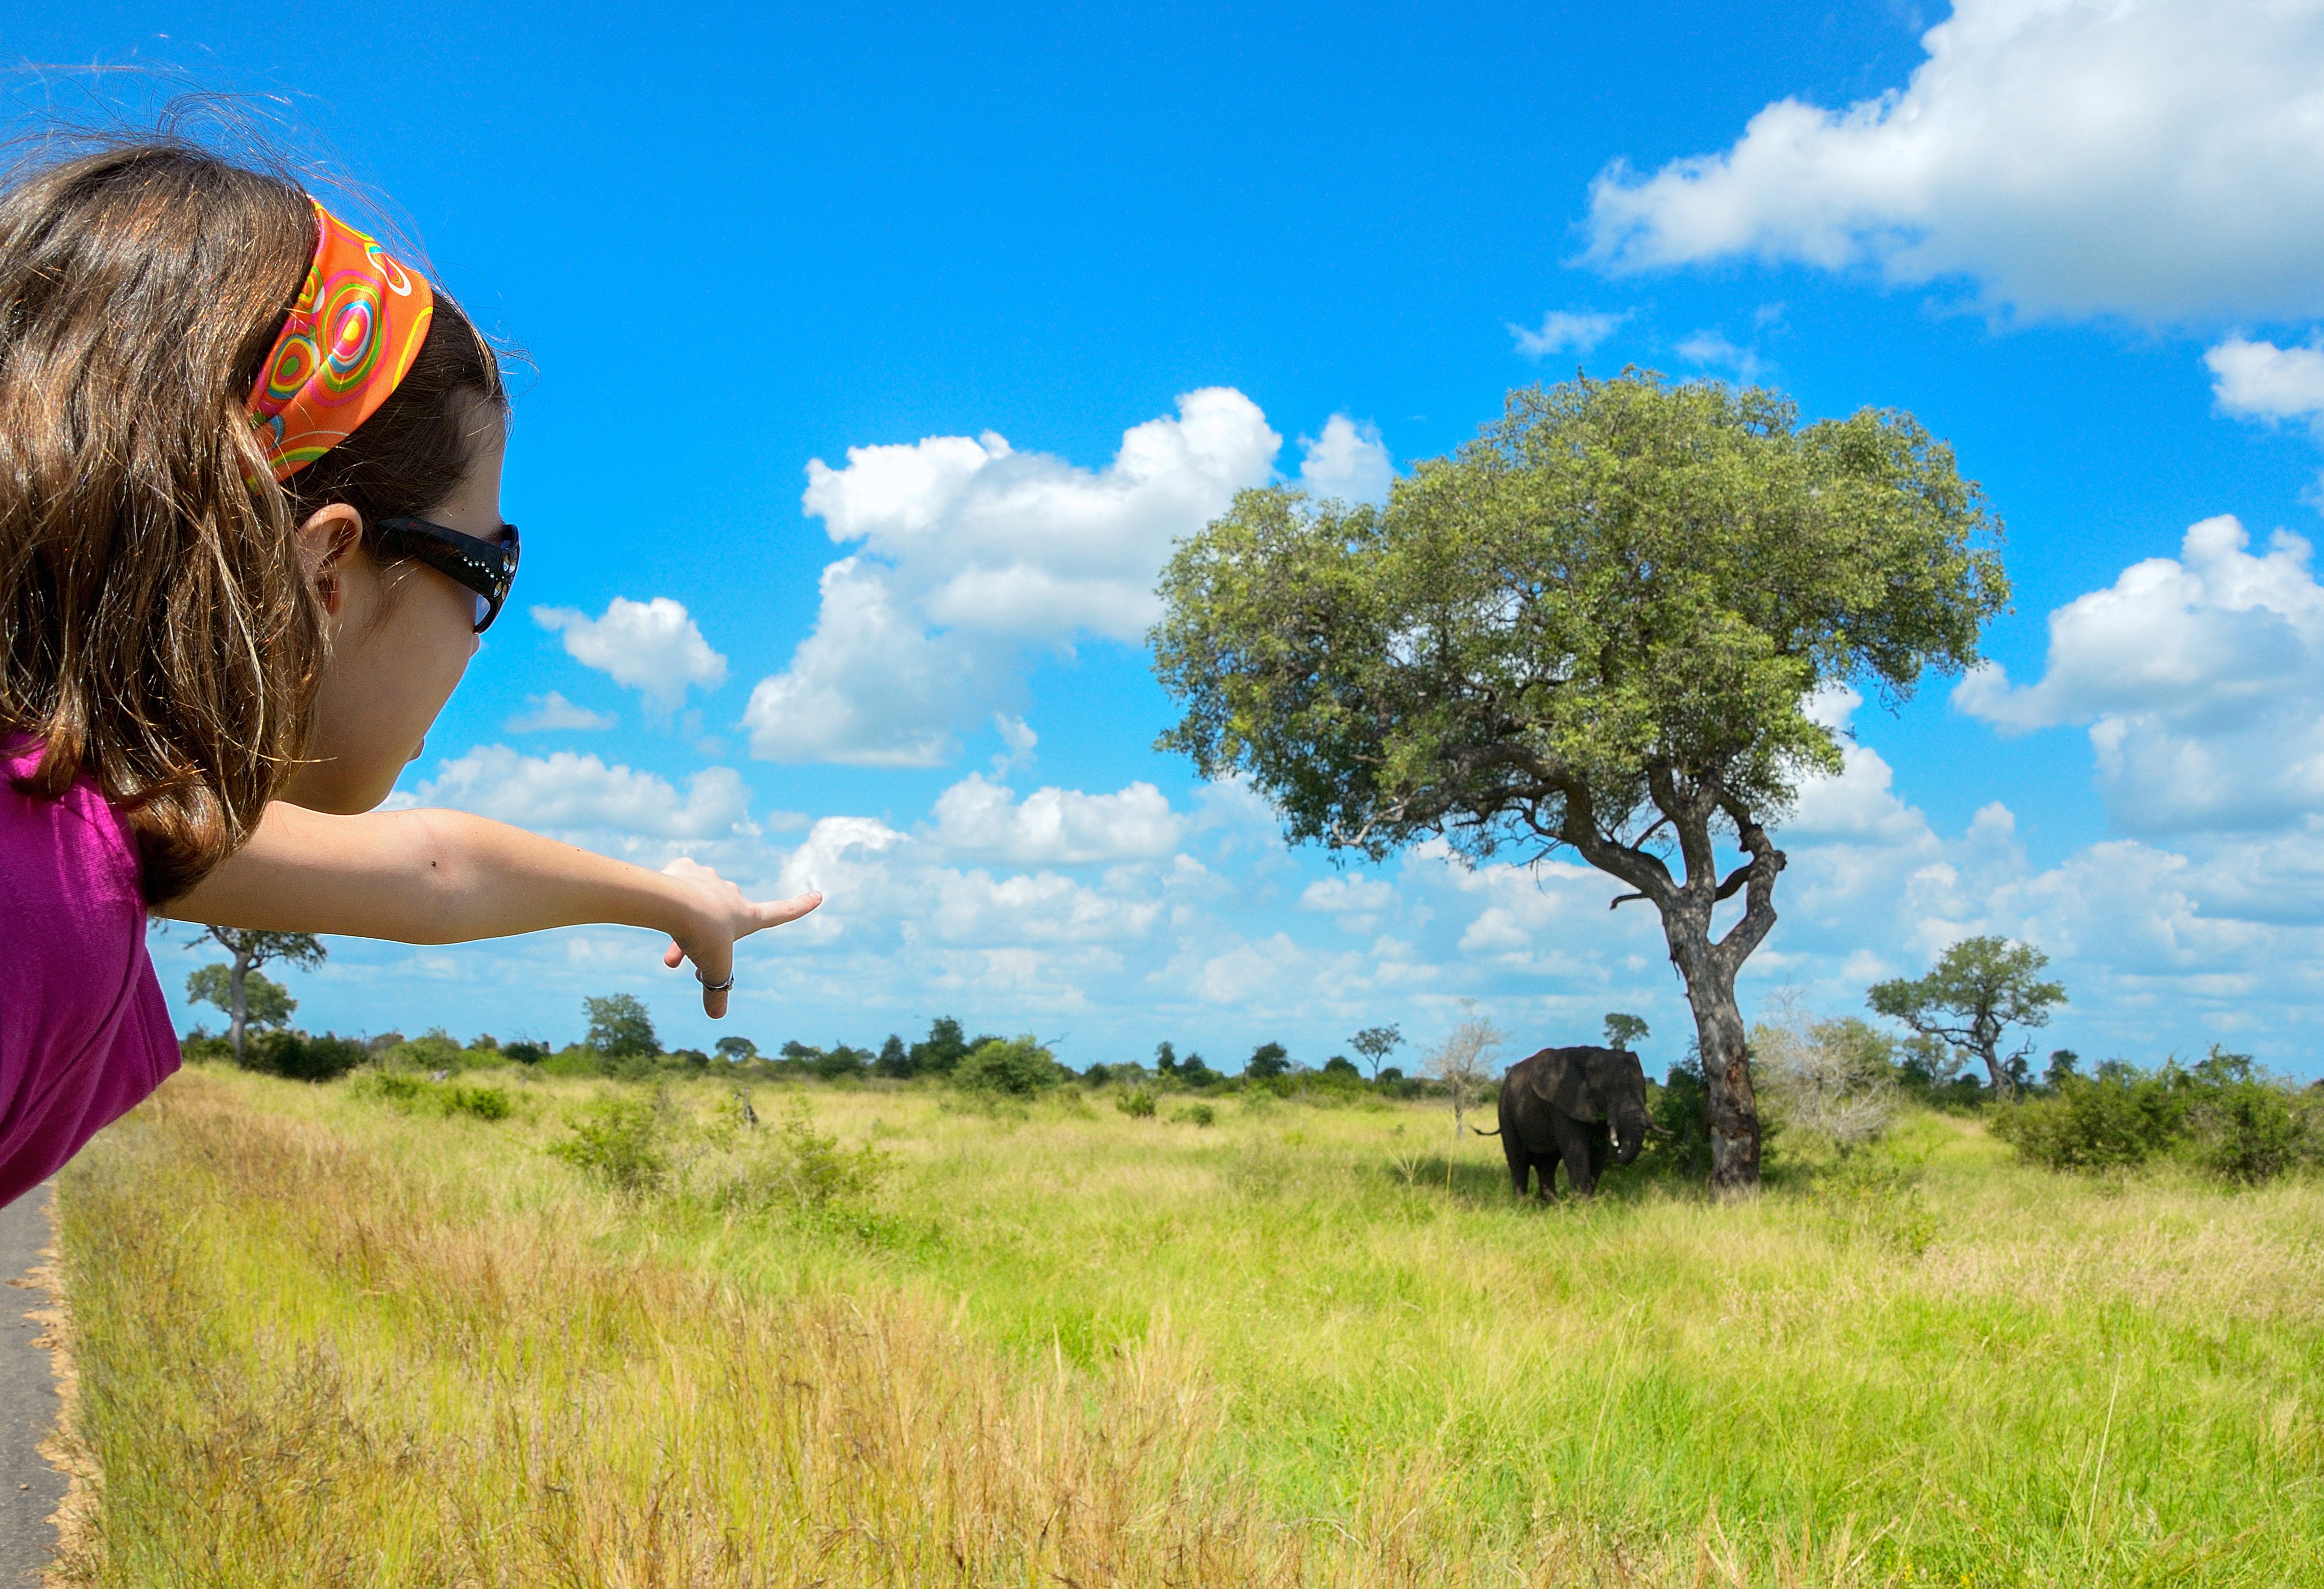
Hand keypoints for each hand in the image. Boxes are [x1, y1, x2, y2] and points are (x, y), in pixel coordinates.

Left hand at [657, 858, 823, 1017]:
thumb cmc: (701, 934)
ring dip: (686, 927)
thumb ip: (716, 992)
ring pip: (698, 905)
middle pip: (723, 921)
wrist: (671, 902)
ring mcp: (709, 878)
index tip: (818, 894)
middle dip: (708, 942)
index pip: (782, 912)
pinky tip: (661, 910)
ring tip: (670, 959)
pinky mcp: (684, 869)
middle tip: (688, 968)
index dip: (801, 906)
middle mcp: (732, 893)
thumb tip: (716, 1016)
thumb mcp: (713, 969)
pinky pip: (680, 882)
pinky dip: (672, 899)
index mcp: (748, 915)